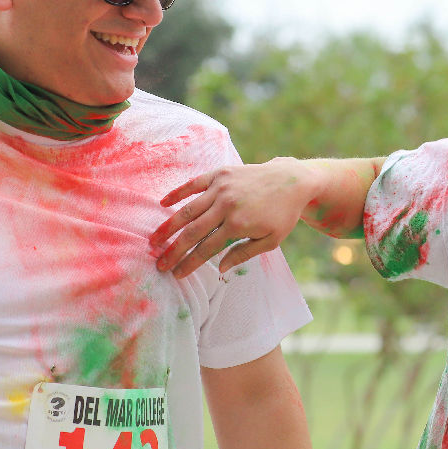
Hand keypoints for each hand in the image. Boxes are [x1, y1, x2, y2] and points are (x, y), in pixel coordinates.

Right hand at [149, 158, 316, 278]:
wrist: (293, 180)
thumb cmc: (283, 214)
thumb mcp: (271, 241)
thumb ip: (244, 254)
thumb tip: (220, 269)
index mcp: (239, 225)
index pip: (207, 249)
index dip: (189, 263)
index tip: (176, 274)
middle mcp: (226, 206)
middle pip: (192, 232)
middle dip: (173, 250)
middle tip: (159, 263)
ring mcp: (221, 188)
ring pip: (188, 210)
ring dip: (168, 226)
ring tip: (154, 240)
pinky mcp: (220, 174)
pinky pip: (193, 184)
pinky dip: (177, 193)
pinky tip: (163, 204)